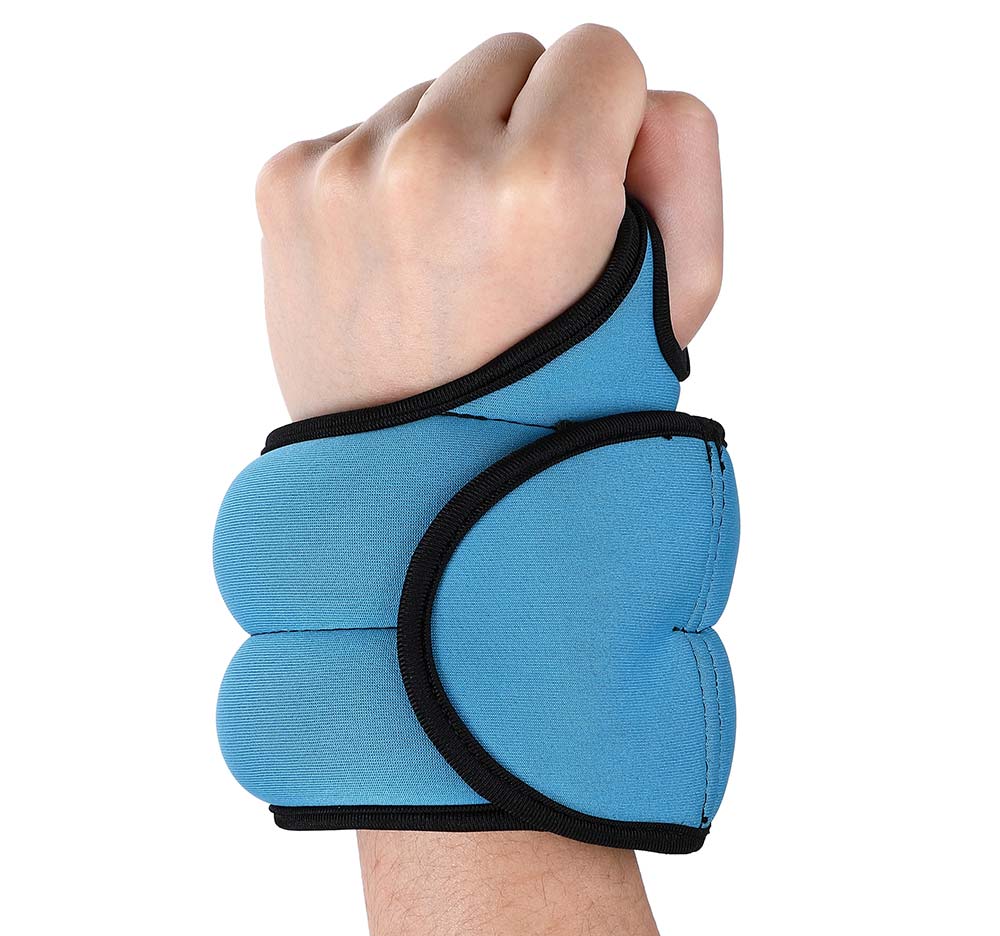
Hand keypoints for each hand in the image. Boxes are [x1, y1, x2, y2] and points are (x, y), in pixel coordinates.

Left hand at [254, 24, 722, 420]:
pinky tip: (397, 270)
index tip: (585, 197)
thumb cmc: (552, 407)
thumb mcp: (670, 309)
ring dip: (451, 159)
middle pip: (509, 58)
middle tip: (515, 245)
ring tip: (451, 271)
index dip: (606, 124)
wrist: (419, 486)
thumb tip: (636, 93)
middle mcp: (434, 162)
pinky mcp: (285, 187)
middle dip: (526, 131)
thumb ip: (686, 162)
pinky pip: (363, 135)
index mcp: (543, 188)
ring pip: (430, 96)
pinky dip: (386, 185)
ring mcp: (346, 174)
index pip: (600, 51)